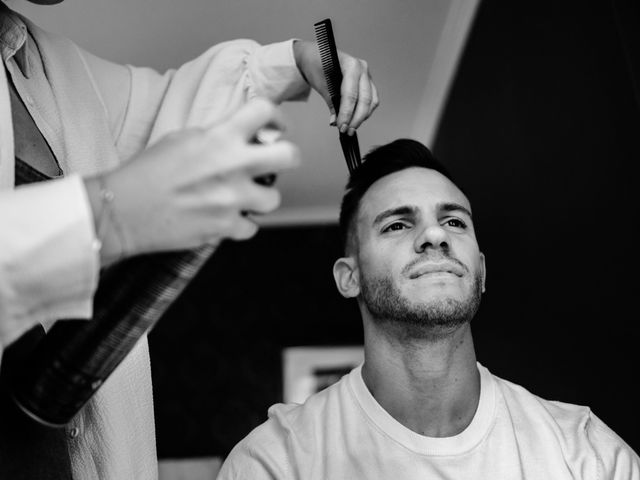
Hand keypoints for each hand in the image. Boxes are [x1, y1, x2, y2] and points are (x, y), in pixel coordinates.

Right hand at [86, 99, 299, 264]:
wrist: (122, 210)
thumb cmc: (147, 173)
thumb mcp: (182, 139)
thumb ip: (217, 135)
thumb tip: (245, 136)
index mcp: (219, 137)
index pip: (264, 110)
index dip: (275, 116)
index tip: (273, 126)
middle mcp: (232, 166)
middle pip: (290, 156)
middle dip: (287, 157)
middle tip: (274, 162)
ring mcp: (232, 199)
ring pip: (273, 199)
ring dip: (261, 198)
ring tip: (242, 196)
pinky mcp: (225, 228)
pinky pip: (251, 228)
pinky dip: (239, 225)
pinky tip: (223, 218)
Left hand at [293, 40, 378, 135]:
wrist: (316, 55)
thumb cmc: (316, 65)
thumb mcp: (320, 84)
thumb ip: (331, 102)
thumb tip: (336, 122)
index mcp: (351, 65)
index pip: (351, 95)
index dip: (346, 113)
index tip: (341, 126)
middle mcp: (363, 69)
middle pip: (365, 100)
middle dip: (356, 118)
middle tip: (346, 131)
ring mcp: (367, 75)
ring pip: (371, 101)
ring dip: (362, 117)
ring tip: (350, 128)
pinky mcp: (367, 82)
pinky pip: (371, 100)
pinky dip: (364, 111)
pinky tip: (354, 119)